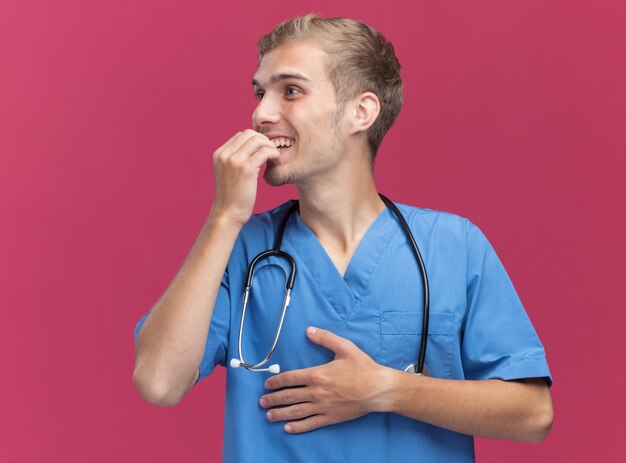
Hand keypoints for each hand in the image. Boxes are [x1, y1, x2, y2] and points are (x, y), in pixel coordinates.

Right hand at [211, 129, 279, 225]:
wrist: (228, 213)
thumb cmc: (232, 197)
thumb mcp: (228, 174)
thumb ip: (235, 160)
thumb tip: (251, 149)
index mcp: (220, 154)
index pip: (240, 135)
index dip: (255, 140)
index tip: (264, 151)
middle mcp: (225, 154)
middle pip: (249, 134)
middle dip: (264, 141)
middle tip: (272, 153)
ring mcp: (234, 160)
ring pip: (258, 140)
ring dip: (270, 147)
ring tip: (275, 159)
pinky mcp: (246, 168)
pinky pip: (265, 151)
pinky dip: (274, 154)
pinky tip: (277, 163)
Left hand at [260, 327, 389, 433]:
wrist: (378, 389)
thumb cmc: (362, 368)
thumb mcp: (344, 347)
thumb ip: (325, 338)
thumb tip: (309, 330)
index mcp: (318, 375)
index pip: (290, 378)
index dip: (276, 381)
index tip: (267, 384)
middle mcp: (317, 392)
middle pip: (289, 396)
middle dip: (273, 399)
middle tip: (262, 401)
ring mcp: (323, 407)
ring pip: (296, 412)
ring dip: (280, 414)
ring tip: (269, 415)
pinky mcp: (330, 417)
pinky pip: (310, 423)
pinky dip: (297, 426)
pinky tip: (288, 427)